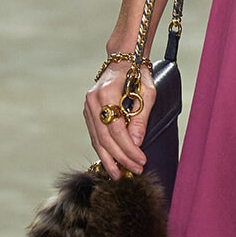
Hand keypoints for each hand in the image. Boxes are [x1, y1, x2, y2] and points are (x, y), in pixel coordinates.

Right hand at [83, 62, 154, 179]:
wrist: (123, 61)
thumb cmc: (138, 74)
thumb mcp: (147, 92)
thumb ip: (141, 118)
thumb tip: (137, 143)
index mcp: (107, 92)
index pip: (116, 129)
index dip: (128, 148)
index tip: (141, 160)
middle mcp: (93, 101)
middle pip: (105, 138)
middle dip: (121, 157)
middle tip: (135, 170)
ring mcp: (88, 107)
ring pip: (97, 140)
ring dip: (109, 159)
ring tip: (120, 175)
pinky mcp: (88, 113)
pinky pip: (95, 136)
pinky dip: (104, 150)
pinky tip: (112, 162)